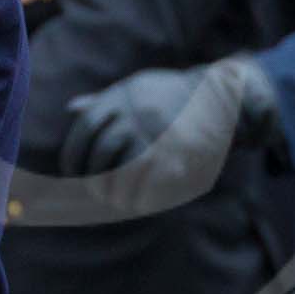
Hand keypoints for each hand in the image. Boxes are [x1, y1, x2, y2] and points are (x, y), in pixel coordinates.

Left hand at [61, 57, 279, 208]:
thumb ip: (107, 101)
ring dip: (116, 191)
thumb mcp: (140, 89)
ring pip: (125, 170)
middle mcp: (141, 112)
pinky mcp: (180, 154)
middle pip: (103, 150)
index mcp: (127, 95)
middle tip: (95, 191)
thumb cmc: (174, 96)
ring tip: (116, 200)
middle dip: (95, 177)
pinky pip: (153, 182)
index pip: (87, 126)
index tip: (72, 171)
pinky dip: (141, 197)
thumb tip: (71, 109)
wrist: (223, 94)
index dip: (74, 152)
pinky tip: (138, 203)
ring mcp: (160, 133)